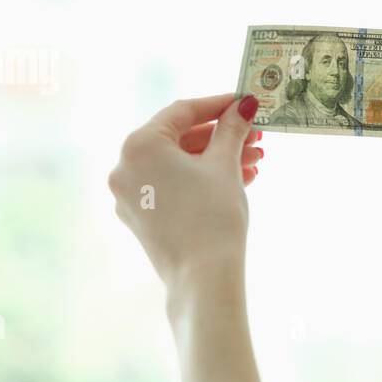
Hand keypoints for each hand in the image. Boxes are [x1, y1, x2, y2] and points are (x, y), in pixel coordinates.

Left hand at [108, 93, 264, 287]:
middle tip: (256, 136)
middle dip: (222, 137)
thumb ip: (232, 129)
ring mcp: (130, 195)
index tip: (245, 103)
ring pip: (178, 165)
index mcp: (140, 145)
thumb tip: (244, 105)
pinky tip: (237, 181)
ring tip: (255, 162)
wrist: (203, 278)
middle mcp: (125, 167)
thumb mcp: (225, 165)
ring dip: (216, 160)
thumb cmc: (213, 216)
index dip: (219, 105)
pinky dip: (201, 180)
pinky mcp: (140, 217)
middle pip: (180, 139)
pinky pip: (171, 186)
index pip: (183, 112)